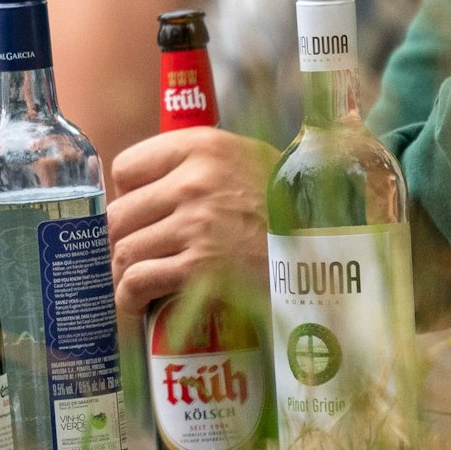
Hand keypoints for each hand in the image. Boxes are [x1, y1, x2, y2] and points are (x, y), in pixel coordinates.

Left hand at [106, 127, 274, 314]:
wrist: (330, 245)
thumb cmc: (286, 204)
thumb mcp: (245, 160)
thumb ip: (198, 164)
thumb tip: (145, 187)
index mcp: (202, 147)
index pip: (126, 168)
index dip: (127, 194)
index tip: (137, 211)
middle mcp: (194, 182)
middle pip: (120, 214)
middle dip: (121, 238)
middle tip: (133, 252)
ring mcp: (196, 225)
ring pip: (125, 250)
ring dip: (123, 271)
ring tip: (133, 280)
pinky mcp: (201, 268)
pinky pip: (140, 281)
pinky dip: (129, 296)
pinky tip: (136, 302)